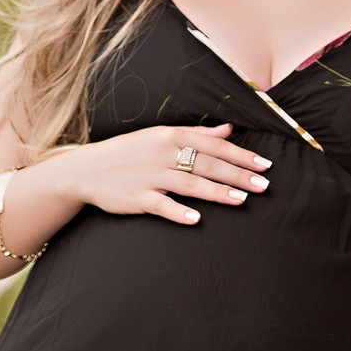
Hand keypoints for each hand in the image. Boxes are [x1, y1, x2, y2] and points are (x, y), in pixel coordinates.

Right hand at [67, 123, 270, 226]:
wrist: (86, 169)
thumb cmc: (128, 152)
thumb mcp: (159, 136)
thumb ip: (196, 133)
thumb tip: (228, 130)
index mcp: (170, 135)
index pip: (213, 144)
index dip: (241, 154)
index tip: (264, 164)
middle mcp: (163, 153)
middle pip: (207, 164)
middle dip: (238, 174)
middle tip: (263, 185)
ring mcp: (150, 176)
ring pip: (190, 183)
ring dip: (217, 192)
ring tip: (242, 200)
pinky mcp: (138, 198)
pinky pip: (162, 205)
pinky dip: (179, 212)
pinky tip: (197, 219)